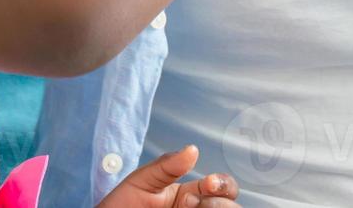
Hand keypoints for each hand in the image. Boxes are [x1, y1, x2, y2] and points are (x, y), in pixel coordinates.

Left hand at [96, 145, 241, 207]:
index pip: (222, 187)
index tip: (207, 183)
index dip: (222, 184)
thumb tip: (192, 150)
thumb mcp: (141, 182)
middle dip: (220, 203)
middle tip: (197, 204)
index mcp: (189, 196)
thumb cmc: (121, 207)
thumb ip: (166, 166)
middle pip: (232, 206)